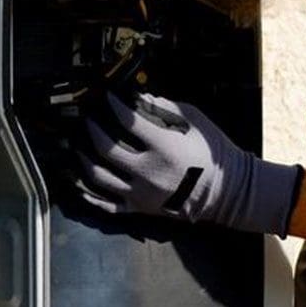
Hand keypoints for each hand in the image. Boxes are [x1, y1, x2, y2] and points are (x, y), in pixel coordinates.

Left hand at [63, 91, 302, 235]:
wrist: (227, 192)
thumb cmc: (213, 151)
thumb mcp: (195, 121)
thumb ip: (165, 107)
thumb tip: (138, 96)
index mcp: (164, 148)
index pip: (128, 121)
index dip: (113, 106)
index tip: (107, 96)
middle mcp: (148, 172)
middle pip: (106, 149)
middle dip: (91, 129)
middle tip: (87, 119)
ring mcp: (141, 194)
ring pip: (99, 177)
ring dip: (83, 159)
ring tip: (78, 146)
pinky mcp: (139, 210)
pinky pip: (106, 205)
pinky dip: (88, 194)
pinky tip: (78, 181)